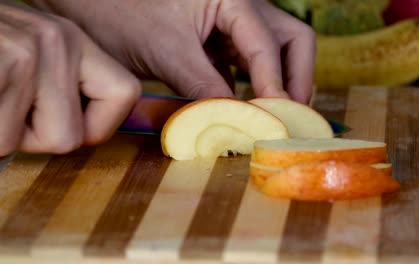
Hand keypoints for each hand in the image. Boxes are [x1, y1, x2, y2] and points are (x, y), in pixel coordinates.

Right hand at [0, 1, 140, 155]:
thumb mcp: (27, 59)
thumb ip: (59, 91)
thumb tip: (84, 134)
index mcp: (74, 42)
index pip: (125, 95)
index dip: (96, 128)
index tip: (60, 122)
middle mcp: (58, 40)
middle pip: (69, 139)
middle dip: (27, 137)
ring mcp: (25, 51)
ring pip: (18, 143)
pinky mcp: (1, 63)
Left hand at [29, 0, 315, 102]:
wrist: (90, 3)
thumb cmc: (122, 12)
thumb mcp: (166, 51)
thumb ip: (203, 85)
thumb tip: (236, 120)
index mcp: (233, 0)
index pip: (269, 46)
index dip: (275, 85)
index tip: (277, 120)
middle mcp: (240, 8)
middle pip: (290, 41)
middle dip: (295, 78)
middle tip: (289, 115)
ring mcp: (231, 25)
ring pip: (273, 53)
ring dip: (276, 84)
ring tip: (271, 117)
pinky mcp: (217, 41)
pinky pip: (246, 64)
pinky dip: (250, 86)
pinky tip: (242, 108)